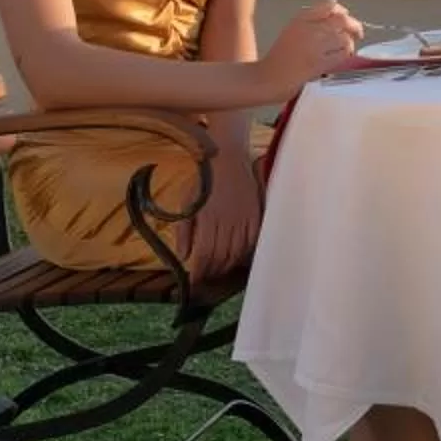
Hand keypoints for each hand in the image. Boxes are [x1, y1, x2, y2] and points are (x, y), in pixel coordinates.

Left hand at [181, 118, 257, 280]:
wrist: (228, 158)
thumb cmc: (203, 180)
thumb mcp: (186, 202)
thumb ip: (184, 231)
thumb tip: (184, 256)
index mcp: (208, 219)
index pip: (204, 256)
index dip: (199, 273)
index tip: (194, 282)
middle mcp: (228, 222)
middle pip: (221, 258)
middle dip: (212, 273)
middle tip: (205, 280)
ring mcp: (244, 220)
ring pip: (237, 254)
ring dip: (227, 267)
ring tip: (219, 272)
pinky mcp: (256, 217)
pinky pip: (252, 243)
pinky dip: (244, 255)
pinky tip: (237, 259)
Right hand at [263, 0, 362, 94]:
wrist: (267, 78)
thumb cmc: (280, 57)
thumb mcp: (292, 30)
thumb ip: (312, 20)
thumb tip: (339, 12)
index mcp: (301, 19)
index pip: (329, 5)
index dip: (342, 11)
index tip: (346, 18)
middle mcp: (308, 29)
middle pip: (341, 20)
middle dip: (354, 26)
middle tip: (358, 34)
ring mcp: (314, 46)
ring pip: (344, 38)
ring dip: (350, 44)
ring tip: (346, 50)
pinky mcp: (319, 63)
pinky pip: (342, 55)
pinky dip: (346, 56)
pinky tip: (342, 59)